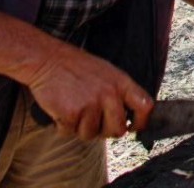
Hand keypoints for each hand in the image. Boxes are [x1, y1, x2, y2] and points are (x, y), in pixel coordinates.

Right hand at [24, 41, 152, 139]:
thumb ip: (119, 92)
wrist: (48, 60)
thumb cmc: (77, 67)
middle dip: (106, 131)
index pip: (145, 106)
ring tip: (75, 110)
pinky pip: (70, 133)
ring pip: (91, 134)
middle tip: (95, 123)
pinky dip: (64, 126)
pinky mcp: (72, 113)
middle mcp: (110, 94)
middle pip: (118, 129)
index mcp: (122, 83)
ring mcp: (91, 104)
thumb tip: (127, 117)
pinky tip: (62, 111)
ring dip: (81, 128)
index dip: (142, 122)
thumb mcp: (107, 72)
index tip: (134, 128)